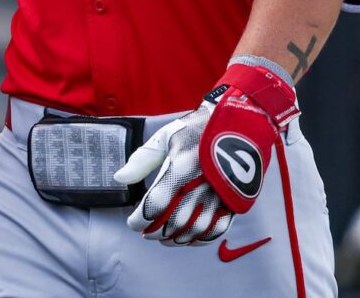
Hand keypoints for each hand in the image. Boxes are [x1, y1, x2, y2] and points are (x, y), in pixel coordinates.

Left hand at [114, 58, 299, 245]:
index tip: (132, 223)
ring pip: (195, 229)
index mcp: (182, 166)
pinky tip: (188, 238)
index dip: (141, 219)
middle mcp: (202, 183)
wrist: (239, 121)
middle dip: (156, 231)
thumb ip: (142, 159)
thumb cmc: (197, 129)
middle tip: (145, 232)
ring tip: (164, 238)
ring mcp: (220, 193)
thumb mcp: (166, 137)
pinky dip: (200, 239)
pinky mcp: (234, 199)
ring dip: (176, 238)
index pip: (156, 203)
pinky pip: (218, 228)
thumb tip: (119, 178)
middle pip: (174, 220)